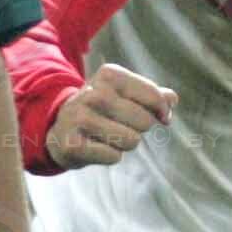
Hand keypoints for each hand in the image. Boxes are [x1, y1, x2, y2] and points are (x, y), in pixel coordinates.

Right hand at [45, 64, 175, 168]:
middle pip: (145, 122)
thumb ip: (153, 95)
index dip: (162, 111)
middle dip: (140, 128)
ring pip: (132, 141)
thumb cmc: (102, 109)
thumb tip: (172, 99)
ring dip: (126, 143)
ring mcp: (80, 118)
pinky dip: (111, 156)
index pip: (154, 96)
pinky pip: (114, 157)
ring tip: (108, 135)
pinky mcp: (73, 144)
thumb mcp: (125, 94)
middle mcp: (93, 93)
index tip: (160, 115)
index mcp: (109, 75)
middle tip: (120, 124)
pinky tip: (96, 146)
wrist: (59, 128)